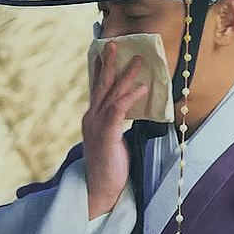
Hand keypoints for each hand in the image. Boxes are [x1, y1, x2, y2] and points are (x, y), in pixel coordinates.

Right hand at [82, 41, 147, 219]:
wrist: (100, 189)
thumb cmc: (109, 167)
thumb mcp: (112, 140)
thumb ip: (115, 124)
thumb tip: (127, 111)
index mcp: (91, 118)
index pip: (96, 88)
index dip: (100, 68)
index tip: (103, 51)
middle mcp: (91, 118)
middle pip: (101, 84)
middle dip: (109, 62)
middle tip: (115, 44)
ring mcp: (97, 125)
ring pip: (112, 93)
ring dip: (126, 75)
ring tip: (138, 61)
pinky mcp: (107, 134)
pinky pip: (120, 109)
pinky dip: (131, 96)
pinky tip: (142, 88)